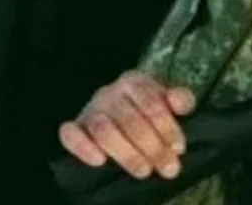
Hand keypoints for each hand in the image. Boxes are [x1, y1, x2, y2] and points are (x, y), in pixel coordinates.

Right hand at [58, 71, 195, 179]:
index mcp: (135, 81)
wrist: (121, 104)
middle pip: (130, 120)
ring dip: (125, 153)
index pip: (152, 104)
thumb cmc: (149, 105)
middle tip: (167, 168)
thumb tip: (179, 103)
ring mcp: (91, 108)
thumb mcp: (169, 98)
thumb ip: (181, 99)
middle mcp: (110, 92)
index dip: (167, 127)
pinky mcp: (75, 125)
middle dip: (152, 147)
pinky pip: (71, 135)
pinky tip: (99, 161)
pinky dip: (83, 148)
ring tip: (144, 170)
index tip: (179, 149)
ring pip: (103, 130)